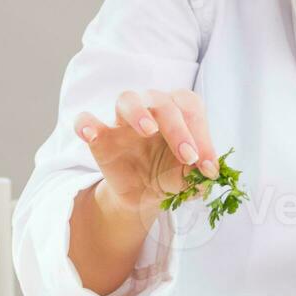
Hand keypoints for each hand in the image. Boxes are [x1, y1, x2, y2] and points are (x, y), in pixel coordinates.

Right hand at [73, 88, 218, 214]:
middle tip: (189, 157)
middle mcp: (152, 108)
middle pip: (162, 102)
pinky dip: (86, 123)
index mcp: (179, 111)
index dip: (202, 134)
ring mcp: (124, 121)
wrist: (143, 196)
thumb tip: (209, 174)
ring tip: (148, 131)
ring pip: (127, 99)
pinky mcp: (100, 137)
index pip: (191, 107)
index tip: (208, 167)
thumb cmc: (171, 175)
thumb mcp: (189, 179)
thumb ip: (200, 175)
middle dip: (178, 129)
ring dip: (138, 112)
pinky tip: (91, 134)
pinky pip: (86, 119)